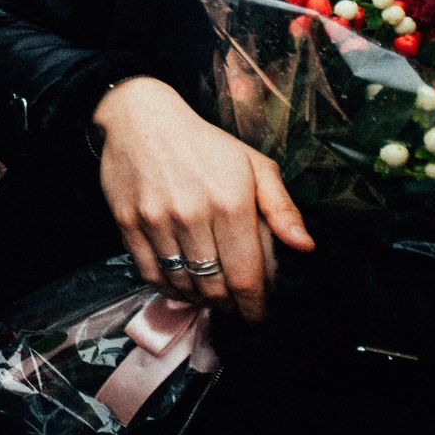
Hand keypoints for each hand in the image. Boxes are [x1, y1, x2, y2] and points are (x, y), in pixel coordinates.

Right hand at [90, 76, 313, 323]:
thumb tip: (306, 247)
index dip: (255, 306)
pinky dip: (169, 289)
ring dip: (200, 300)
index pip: (246, 276)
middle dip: (230, 305)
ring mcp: (156, 221)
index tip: (259, 315)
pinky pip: (150, 275)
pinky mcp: (128, 224)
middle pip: (214, 288)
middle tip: (236, 305)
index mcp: (231, 203)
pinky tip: (181, 285)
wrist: (141, 120)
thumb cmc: (204, 144)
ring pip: (182, 285)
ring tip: (210, 296)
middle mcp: (192, 215)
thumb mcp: (253, 164)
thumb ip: (281, 207)